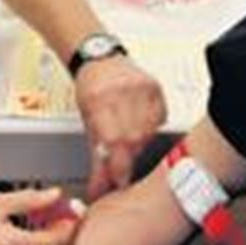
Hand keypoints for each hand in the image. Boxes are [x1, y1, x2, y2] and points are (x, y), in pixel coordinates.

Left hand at [75, 56, 166, 198]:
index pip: (114, 140)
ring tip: (127, 139)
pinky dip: (150, 129)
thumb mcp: (86, 120)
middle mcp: (121, 91)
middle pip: (133, 139)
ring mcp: (141, 87)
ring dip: (138, 144)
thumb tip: (100, 185)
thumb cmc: (91, 90)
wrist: (101, 59)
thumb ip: (96, 154)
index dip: (118, 165)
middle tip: (121, 164)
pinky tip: (139, 124)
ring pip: (148, 132)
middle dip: (127, 157)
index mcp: (98, 99)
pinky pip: (159, 119)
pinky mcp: (155, 87)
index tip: (118, 181)